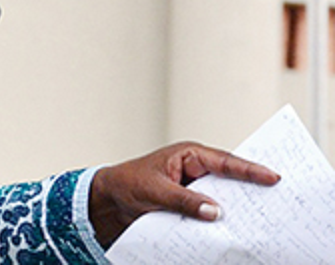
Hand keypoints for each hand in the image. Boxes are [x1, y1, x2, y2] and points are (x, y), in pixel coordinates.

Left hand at [88, 141, 279, 247]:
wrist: (110, 199)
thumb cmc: (128, 183)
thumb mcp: (155, 191)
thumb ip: (184, 201)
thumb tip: (215, 212)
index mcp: (188, 155)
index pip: (224, 162)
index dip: (249, 170)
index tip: (272, 177)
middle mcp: (194, 168)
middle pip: (229, 179)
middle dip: (251, 188)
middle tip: (277, 199)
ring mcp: (194, 186)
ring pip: (223, 196)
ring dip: (236, 207)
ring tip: (260, 219)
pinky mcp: (190, 203)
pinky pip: (210, 210)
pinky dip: (220, 219)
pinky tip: (231, 231)